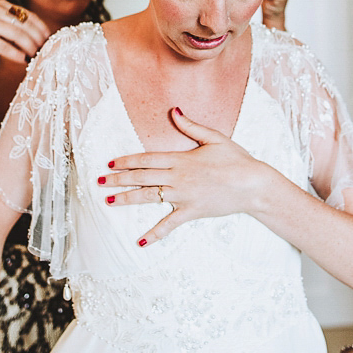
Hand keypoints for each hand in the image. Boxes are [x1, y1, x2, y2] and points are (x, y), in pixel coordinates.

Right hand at [0, 0, 51, 63]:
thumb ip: (12, 26)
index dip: (42, 29)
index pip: (29, 16)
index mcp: (2, 5)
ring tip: (35, 57)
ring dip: (30, 48)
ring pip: (17, 35)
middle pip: (26, 26)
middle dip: (38, 40)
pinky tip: (22, 61)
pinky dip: (15, 54)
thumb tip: (37, 39)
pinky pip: (3, 46)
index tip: (50, 40)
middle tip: (45, 52)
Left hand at [99, 107, 274, 245]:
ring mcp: (183, 196)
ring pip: (148, 197)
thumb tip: (173, 111)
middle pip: (141, 177)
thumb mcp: (214, 138)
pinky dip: (155, 234)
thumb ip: (191, 126)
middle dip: (118, 180)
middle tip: (99, 182)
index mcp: (181, 159)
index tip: (111, 163)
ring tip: (108, 201)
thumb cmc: (236, 159)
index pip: (147, 159)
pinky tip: (140, 241)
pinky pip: (169, 225)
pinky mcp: (191, 212)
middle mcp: (178, 177)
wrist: (253, 184)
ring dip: (127, 199)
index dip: (127, 161)